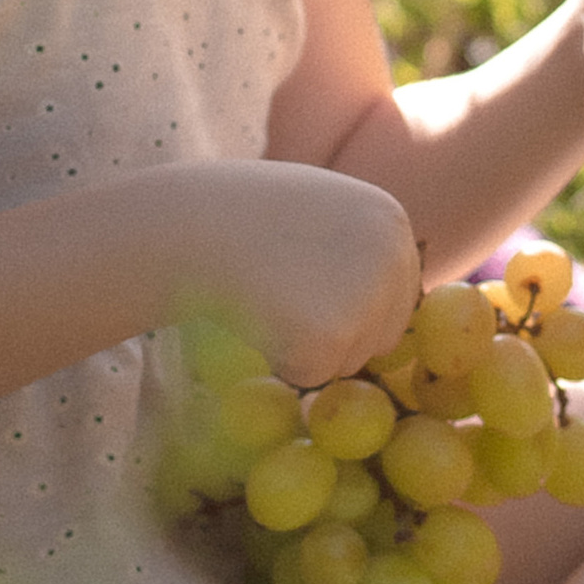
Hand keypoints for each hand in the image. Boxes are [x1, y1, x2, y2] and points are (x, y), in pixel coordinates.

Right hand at [164, 159, 421, 386]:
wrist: (186, 223)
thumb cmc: (239, 216)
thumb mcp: (319, 210)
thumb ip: (356, 246)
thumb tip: (382, 305)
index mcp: (390, 220)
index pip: (397, 296)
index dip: (346, 303)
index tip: (303, 284)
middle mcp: (391, 256)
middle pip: (382, 335)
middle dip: (334, 332)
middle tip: (280, 293)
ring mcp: (365, 296)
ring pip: (349, 361)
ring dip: (305, 346)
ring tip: (266, 296)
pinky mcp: (331, 336)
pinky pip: (313, 374)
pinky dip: (281, 360)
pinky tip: (257, 316)